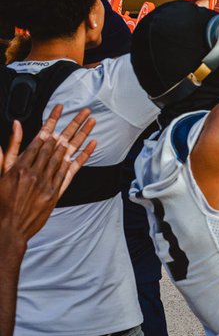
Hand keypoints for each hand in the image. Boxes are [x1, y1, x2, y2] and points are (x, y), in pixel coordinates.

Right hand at [0, 106, 96, 245]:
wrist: (9, 228)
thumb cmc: (1, 201)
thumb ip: (10, 149)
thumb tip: (15, 126)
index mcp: (21, 165)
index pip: (41, 137)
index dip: (52, 120)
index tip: (61, 108)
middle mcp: (36, 172)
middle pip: (58, 142)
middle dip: (72, 124)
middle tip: (85, 111)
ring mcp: (48, 182)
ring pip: (68, 153)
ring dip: (81, 135)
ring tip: (91, 121)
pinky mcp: (56, 192)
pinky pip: (72, 171)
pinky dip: (83, 156)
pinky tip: (92, 144)